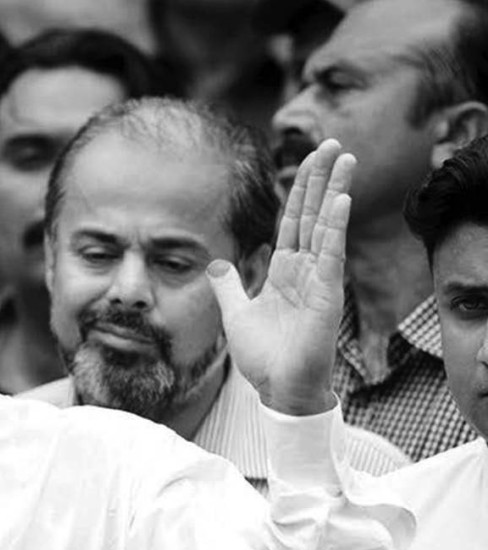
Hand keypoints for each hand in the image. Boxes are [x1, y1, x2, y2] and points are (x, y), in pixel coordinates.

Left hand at [207, 139, 353, 415]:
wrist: (278, 390)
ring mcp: (319, 281)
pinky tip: (341, 202)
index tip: (311, 160)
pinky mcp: (326, 296)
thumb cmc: (264, 357)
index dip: (300, 190)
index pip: (294, 221)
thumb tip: (218, 264)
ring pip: (327, 227)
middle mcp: (306, 270)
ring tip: (347, 158)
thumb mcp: (236, 313)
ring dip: (336, 192)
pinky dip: (335, 229)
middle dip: (323, 179)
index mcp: (285, 271)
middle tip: (335, 143)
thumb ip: (228, 286)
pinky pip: (331, 256)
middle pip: (314, 214)